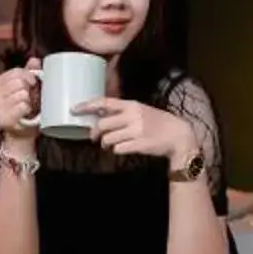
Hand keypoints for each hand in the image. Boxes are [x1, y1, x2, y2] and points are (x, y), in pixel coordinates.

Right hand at [0, 61, 42, 146]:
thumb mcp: (25, 88)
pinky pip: (23, 106)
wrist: (21, 132)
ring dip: (29, 100)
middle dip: (28, 89)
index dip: (28, 76)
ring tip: (27, 106)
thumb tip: (34, 61)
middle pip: (18, 81)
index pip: (15, 72)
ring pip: (22, 94)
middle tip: (29, 97)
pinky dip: (28, 109)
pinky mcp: (4, 119)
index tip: (32, 83)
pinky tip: (26, 114)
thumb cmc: (22, 110)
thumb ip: (28, 72)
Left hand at [77, 97, 196, 167]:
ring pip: (108, 139)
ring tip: (110, 144)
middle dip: (95, 133)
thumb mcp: (141, 111)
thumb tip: (100, 115)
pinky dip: (117, 150)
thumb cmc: (157, 122)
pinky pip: (118, 149)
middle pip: (102, 124)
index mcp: (132, 105)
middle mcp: (133, 116)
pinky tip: (123, 148)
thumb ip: (122, 112)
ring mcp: (136, 131)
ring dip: (105, 143)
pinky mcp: (139, 144)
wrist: (178, 135)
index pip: (105, 102)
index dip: (87, 106)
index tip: (74, 109)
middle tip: (94, 137)